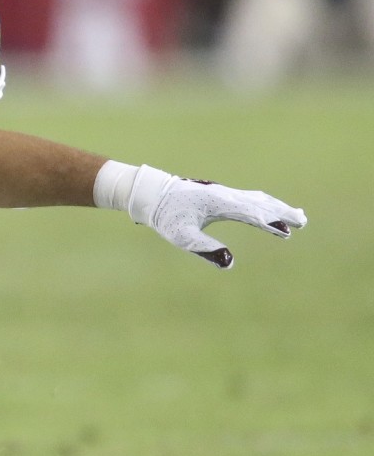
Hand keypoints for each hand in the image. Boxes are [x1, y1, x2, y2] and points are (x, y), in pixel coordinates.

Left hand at [129, 165, 306, 268]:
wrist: (153, 194)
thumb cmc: (166, 216)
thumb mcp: (181, 237)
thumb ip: (205, 249)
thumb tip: (229, 262)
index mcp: (217, 203)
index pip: (248, 213)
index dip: (267, 222)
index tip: (286, 231)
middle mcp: (224, 195)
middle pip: (259, 203)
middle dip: (281, 213)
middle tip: (302, 222)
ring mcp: (224, 193)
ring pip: (257, 199)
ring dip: (277, 207)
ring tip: (297, 216)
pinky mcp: (221, 195)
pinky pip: (249, 198)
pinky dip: (265, 203)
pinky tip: (271, 208)